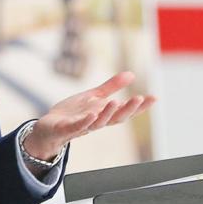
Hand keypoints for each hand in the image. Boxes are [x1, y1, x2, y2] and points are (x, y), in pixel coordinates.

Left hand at [22, 72, 154, 162]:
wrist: (48, 128)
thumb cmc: (72, 113)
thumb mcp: (93, 97)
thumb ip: (111, 87)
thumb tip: (132, 74)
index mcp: (103, 114)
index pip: (125, 111)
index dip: (140, 106)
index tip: (154, 98)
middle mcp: (96, 122)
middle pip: (115, 118)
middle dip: (128, 110)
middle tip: (140, 99)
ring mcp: (81, 126)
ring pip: (98, 123)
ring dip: (108, 113)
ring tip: (117, 102)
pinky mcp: (66, 129)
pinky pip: (77, 126)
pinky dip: (85, 121)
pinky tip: (92, 114)